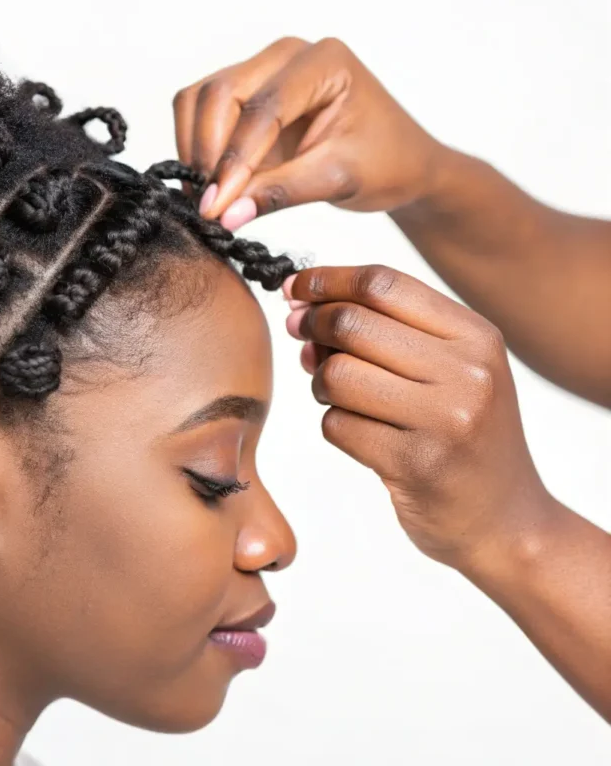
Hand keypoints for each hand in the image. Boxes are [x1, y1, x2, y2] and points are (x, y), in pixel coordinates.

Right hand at [173, 38, 448, 227]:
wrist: (399, 162)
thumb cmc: (386, 162)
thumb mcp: (339, 179)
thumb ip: (280, 193)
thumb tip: (225, 214)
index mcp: (323, 63)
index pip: (262, 108)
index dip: (234, 159)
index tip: (217, 206)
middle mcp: (287, 57)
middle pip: (219, 93)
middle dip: (207, 152)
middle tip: (209, 204)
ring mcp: (263, 72)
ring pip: (200, 100)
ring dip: (194, 150)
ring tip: (207, 198)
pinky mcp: (246, 97)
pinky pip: (201, 114)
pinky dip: (196, 150)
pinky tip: (210, 186)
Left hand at [283, 265, 551, 569]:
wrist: (506, 521)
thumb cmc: (463, 436)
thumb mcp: (452, 371)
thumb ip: (387, 332)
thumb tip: (302, 306)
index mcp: (476, 336)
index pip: (383, 284)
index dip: (327, 280)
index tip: (295, 287)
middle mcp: (467, 372)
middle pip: (352, 323)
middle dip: (313, 327)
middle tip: (303, 338)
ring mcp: (444, 419)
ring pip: (337, 375)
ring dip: (321, 384)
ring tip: (340, 396)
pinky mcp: (416, 464)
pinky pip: (337, 425)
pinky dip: (335, 426)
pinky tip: (361, 435)